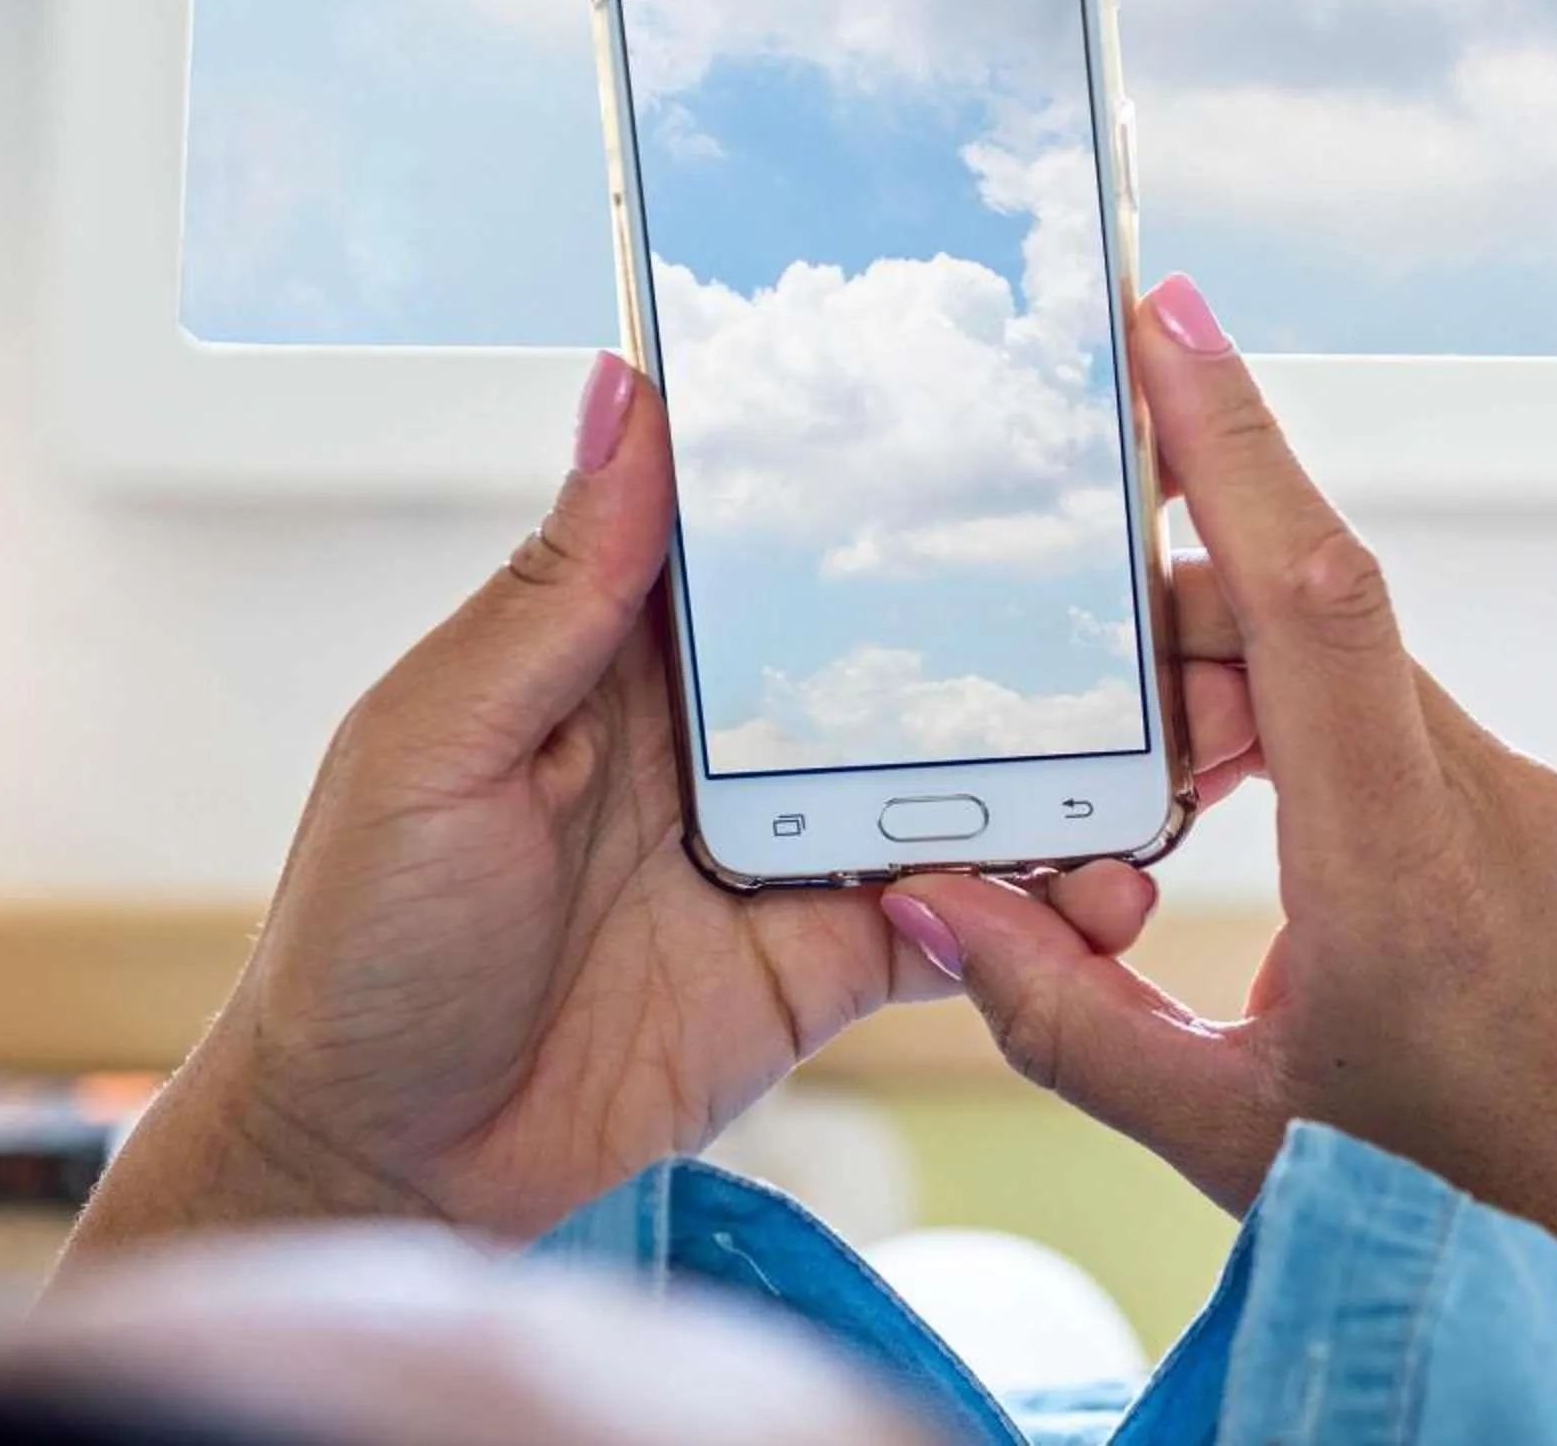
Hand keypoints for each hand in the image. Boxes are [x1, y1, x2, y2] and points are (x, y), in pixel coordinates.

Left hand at [69, 354, 1155, 1262]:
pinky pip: (964, 914)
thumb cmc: (359, 939)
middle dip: (1048, 613)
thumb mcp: (440, 741)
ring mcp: (796, 842)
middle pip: (917, 643)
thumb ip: (561, 586)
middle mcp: (739, 728)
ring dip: (1079, 756)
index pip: (791, 524)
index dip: (900, 465)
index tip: (1031, 399)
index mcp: (640, 645)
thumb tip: (626, 386)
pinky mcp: (829, 958)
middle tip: (1177, 581)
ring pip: (971, 773)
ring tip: (1198, 733)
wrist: (378, 1169)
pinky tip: (1110, 888)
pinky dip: (1045, 904)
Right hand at [889, 280, 1556, 1445]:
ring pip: (1347, 674)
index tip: (1168, 315)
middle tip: (1055, 679)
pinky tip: (1235, 831)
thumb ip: (1063, 1019)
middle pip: (1305, 618)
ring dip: (1228, 693)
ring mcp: (1525, 807)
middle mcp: (1481, 798)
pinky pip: (1395, 728)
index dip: (1237, 438)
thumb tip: (933, 909)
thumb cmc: (1451, 1227)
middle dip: (1167, 616)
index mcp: (1402, 863)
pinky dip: (1296, 739)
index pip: (1317, 589)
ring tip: (1140, 801)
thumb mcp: (1227, 1139)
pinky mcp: (1537, 833)